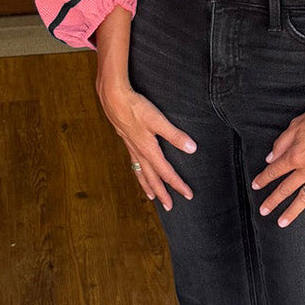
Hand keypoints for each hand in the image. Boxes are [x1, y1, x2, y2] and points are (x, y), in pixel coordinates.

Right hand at [98, 81, 196, 210]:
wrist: (113, 98)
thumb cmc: (135, 107)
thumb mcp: (158, 121)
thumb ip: (175, 135)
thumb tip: (192, 149)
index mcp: (149, 150)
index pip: (167, 173)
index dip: (178, 185)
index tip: (188, 195)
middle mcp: (139, 152)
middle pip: (152, 178)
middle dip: (162, 193)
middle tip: (169, 207)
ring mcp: (131, 147)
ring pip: (140, 173)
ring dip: (147, 186)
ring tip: (152, 197)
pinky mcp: (127, 140)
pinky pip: (134, 163)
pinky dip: (138, 172)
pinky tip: (139, 170)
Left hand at [251, 81, 304, 228]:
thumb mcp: (295, 126)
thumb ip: (281, 144)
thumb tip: (270, 159)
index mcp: (295, 155)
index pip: (274, 171)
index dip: (263, 179)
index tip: (255, 186)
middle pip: (286, 188)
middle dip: (272, 201)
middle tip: (263, 211)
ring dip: (292, 212)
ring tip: (282, 222)